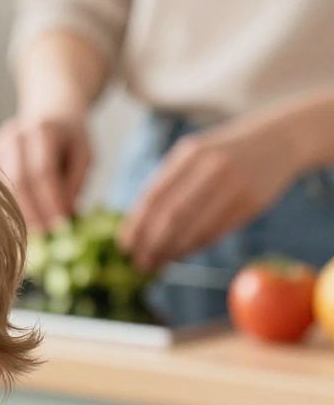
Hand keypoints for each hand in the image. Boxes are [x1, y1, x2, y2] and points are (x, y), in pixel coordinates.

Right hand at [0, 113, 91, 234]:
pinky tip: (17, 224)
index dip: (51, 200)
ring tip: (34, 235)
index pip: (43, 170)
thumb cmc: (69, 138)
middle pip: (18, 180)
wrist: (47, 111)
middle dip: (32, 211)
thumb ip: (75, 183)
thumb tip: (63, 215)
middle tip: (46, 235)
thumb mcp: (84, 156)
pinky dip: (4, 209)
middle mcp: (14, 135)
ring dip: (17, 214)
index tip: (60, 225)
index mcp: (43, 130)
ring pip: (2, 187)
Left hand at [119, 112, 304, 272]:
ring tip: (156, 264)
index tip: (124, 246)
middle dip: (151, 244)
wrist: (280, 140)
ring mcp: (232, 186)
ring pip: (194, 228)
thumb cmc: (226, 151)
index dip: (136, 225)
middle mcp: (210, 168)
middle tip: (138, 264)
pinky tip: (181, 255)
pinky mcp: (249, 204)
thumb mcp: (196, 153)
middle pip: (171, 216)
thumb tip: (139, 224)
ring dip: (171, 251)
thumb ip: (170, 182)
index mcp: (190, 153)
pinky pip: (215, 232)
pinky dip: (194, 247)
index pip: (154, 195)